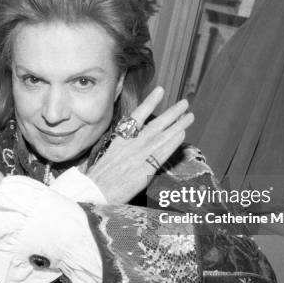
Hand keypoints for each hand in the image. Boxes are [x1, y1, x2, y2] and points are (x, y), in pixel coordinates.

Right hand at [86, 87, 193, 203]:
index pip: (138, 115)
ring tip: (189, 116)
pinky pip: (163, 152)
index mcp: (120, 139)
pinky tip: (182, 134)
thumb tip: (129, 143)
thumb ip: (120, 148)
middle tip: (184, 103)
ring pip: (163, 135)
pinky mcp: (146, 168)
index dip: (150, 102)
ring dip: (178, 124)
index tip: (160, 91)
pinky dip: (173, 141)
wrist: (94, 191)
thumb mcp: (106, 156)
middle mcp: (131, 143)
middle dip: (171, 112)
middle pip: (156, 123)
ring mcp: (139, 155)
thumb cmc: (98, 177)